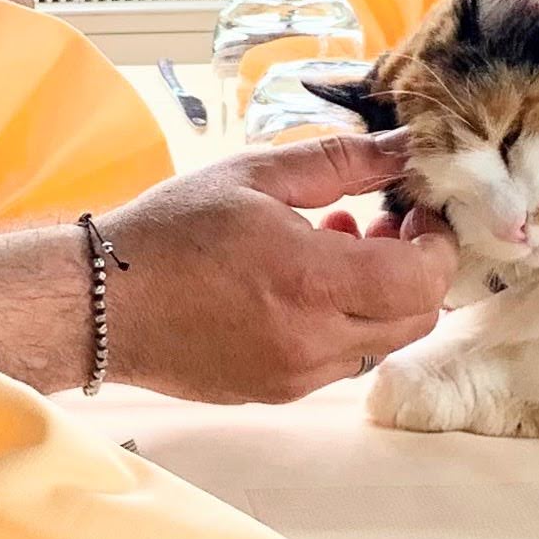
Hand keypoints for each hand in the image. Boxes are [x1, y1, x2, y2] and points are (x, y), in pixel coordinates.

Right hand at [103, 134, 457, 402]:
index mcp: (312, 280)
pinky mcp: (277, 393)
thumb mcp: (255, 175)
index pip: (424, 279)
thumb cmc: (170, 232)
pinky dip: (345, 324)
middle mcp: (313, 340)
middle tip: (388, 225)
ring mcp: (296, 376)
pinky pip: (341, 362)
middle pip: (417, 319)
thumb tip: (405, 146)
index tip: (419, 212)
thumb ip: (341, 162)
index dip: (438, 245)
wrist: (100, 305)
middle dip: (419, 271)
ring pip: (383, 344)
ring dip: (382, 299)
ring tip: (337, 248)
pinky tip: (305, 286)